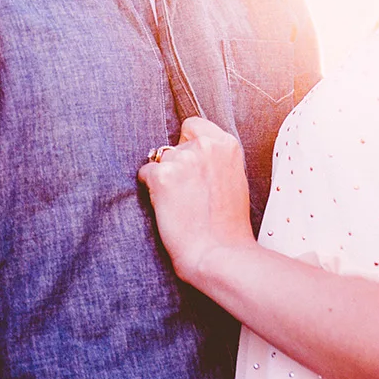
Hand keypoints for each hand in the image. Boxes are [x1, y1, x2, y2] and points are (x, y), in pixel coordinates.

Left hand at [137, 116, 254, 286]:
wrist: (218, 253)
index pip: (192, 125)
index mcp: (226, 144)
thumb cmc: (228, 224)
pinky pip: (145, 174)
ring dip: (163, 179)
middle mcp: (205, 145)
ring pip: (158, 160)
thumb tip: (192, 152)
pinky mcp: (162, 176)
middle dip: (175, 165)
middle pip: (173, 145)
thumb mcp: (233, 178)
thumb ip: (215, 159)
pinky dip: (150, 189)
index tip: (190, 165)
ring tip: (178, 204)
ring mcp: (183, 159)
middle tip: (186, 193)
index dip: (187, 145)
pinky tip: (165, 207)